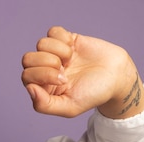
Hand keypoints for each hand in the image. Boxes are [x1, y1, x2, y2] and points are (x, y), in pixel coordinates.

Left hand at [21, 26, 143, 118]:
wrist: (117, 77)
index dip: (43, 75)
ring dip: (59, 51)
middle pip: (27, 59)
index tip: (63, 80)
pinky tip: (74, 49)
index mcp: (42, 87)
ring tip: (71, 60)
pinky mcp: (65, 39)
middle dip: (47, 63)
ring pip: (40, 44)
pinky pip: (53, 32)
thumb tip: (29, 88)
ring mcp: (54, 54)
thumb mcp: (69, 107)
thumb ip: (44, 105)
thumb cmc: (93, 95)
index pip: (26, 75)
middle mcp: (44, 70)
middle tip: (65, 70)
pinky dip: (63, 39)